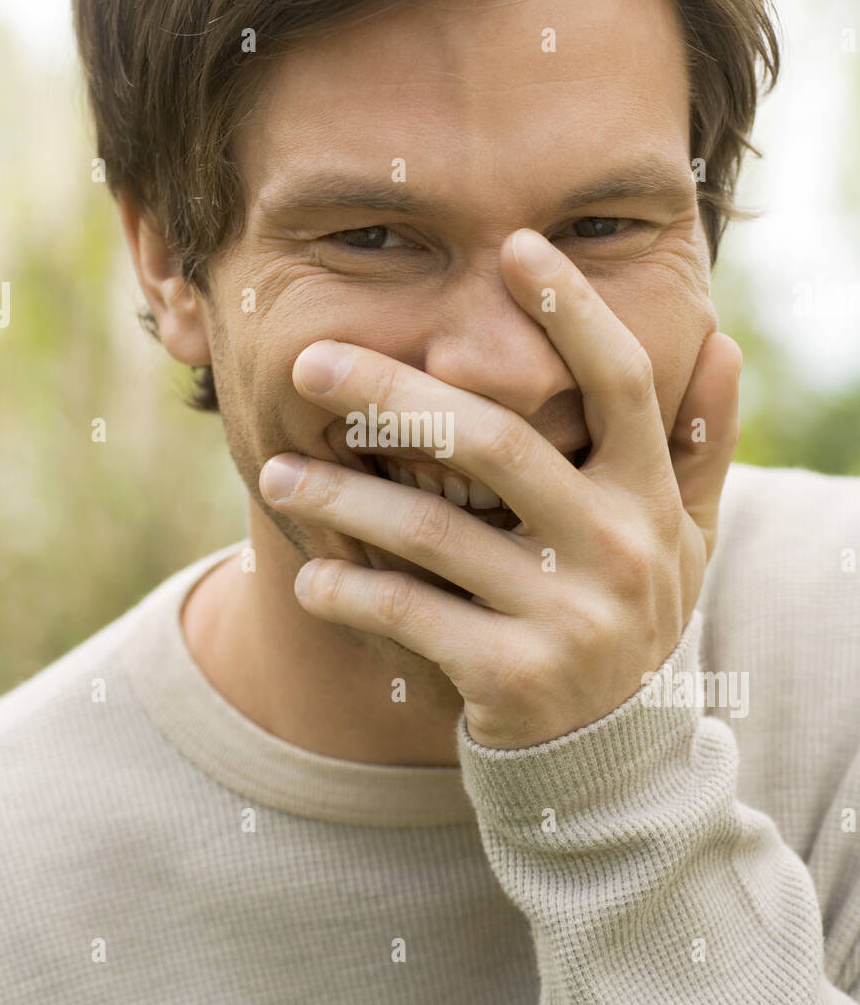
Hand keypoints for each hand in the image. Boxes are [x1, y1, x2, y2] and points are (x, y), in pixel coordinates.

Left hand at [258, 228, 741, 748]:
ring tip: (280, 475)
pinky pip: (408, 614)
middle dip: (394, 393)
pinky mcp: (511, 676)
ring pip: (433, 531)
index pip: (622, 384)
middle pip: (497, 442)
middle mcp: (619, 549)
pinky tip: (309, 573)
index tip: (515, 245)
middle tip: (311, 360)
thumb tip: (724, 344)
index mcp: (650, 500)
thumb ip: (699, 444)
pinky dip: (348, 590)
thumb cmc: (627, 617)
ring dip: (342, 497)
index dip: (576, 312)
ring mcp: (567, 616)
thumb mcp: (683, 538)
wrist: (607, 758)